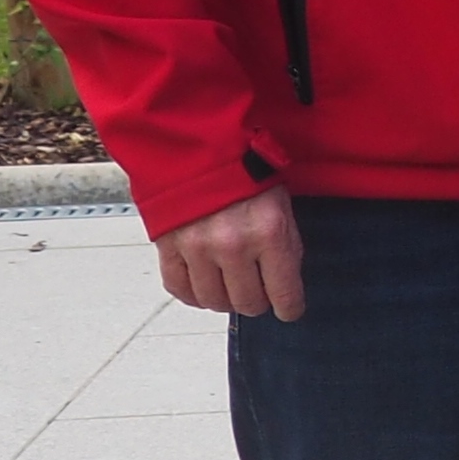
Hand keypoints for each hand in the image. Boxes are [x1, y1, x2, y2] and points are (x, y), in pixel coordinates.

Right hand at [156, 185, 303, 320]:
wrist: (200, 150)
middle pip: (247, 303)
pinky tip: (204, 286)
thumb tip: (286, 286)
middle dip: (257, 303)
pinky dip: (193, 294)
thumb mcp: (282, 208)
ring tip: (231, 288)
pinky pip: (179, 289)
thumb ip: (286, 247)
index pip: (284, 293)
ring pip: (213, 301)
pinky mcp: (168, 247)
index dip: (289, 308)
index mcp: (269, 233)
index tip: (289, 310)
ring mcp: (197, 248)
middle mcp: (232, 244)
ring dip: (225, 300)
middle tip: (259, 293)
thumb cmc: (246, 176)